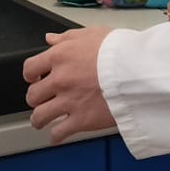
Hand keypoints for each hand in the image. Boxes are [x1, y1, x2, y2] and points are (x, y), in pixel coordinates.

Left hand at [23, 27, 116, 142]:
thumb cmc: (120, 52)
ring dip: (39, 119)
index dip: (30, 75)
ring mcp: (69, 102)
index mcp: (60, 57)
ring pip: (40, 116)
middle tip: (42, 99)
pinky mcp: (81, 120)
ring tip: (42, 121)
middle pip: (33, 95)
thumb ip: (67, 38)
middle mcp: (60, 80)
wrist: (139, 72)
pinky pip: (59, 132)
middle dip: (36, 98)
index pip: (30, 68)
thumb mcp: (93, 34)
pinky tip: (57, 135)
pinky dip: (56, 136)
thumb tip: (50, 39)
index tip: (34, 78)